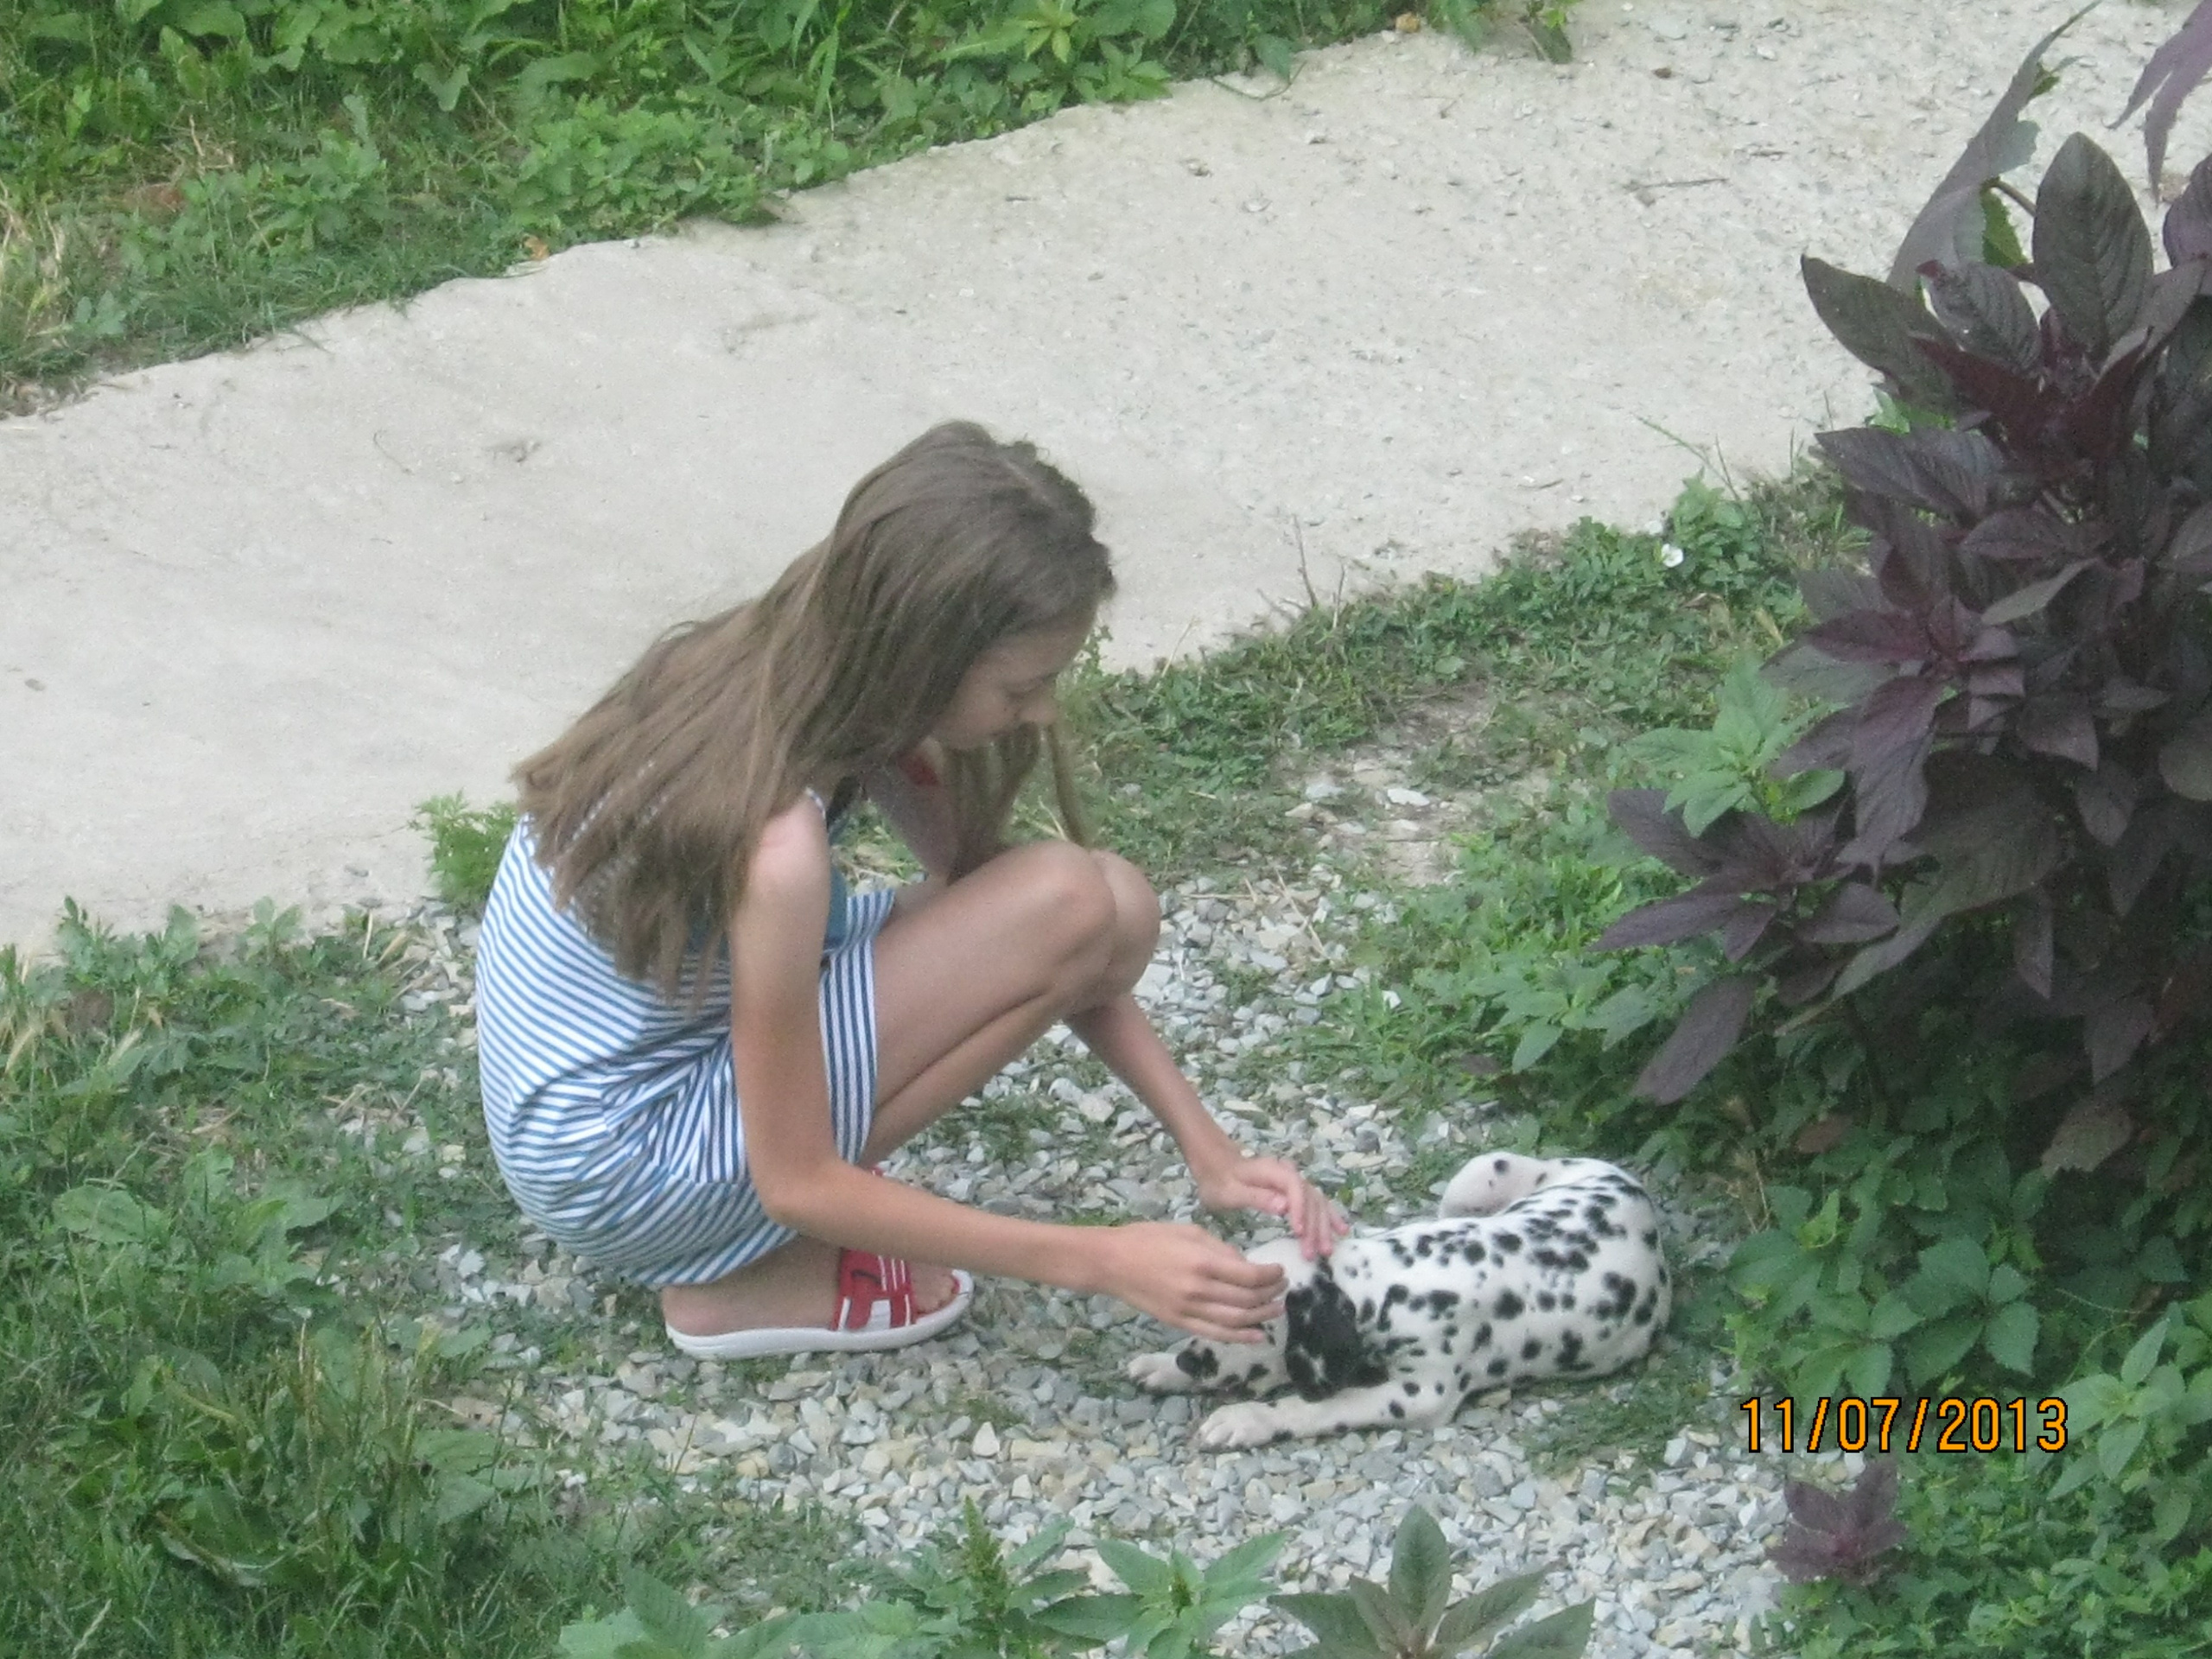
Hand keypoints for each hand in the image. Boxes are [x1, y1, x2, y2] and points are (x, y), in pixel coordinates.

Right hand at [1093, 1221, 1287, 1344]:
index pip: (1250, 1276)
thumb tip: (1246, 1265)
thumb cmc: (1149, 1238)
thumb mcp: (1189, 1231)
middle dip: (1270, 1294)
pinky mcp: (1179, 1323)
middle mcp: (1199, 1290)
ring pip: (1236, 1320)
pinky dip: (1239, 1337)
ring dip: (1261, 1316)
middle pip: (1247, 1299)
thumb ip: (1220, 1249)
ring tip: (1277, 1310)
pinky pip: (1215, 1334)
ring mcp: (1188, 1310)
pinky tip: (1257, 1335)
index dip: (1271, 1275)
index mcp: (1202, 1262)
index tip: (1280, 1271)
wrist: (1112, 1262)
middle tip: (1283, 1288)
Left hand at [1193, 1153, 1349, 1260]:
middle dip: (1314, 1226)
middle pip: (1309, 1198)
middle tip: (1313, 1253)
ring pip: (1316, 1202)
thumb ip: (1257, 1197)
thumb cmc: (1219, 1180)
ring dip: (1323, 1226)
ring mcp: (1294, 1182)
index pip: (1295, 1188)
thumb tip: (1284, 1207)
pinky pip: (1316, 1202)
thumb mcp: (1231, 1192)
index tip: (1299, 1234)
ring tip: (1327, 1250)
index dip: (1300, 1210)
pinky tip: (1341, 1229)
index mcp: (1273, 1171)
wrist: (1216, 1165)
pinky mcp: (1295, 1190)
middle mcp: (1289, 1174)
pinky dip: (1328, 1216)